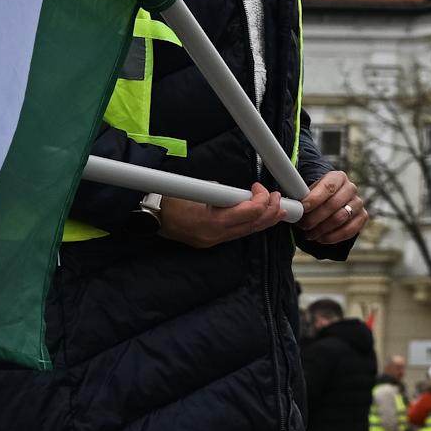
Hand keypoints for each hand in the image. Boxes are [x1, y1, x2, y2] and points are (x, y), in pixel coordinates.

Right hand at [157, 181, 283, 247]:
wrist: (151, 217)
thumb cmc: (171, 200)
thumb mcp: (199, 190)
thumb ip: (222, 193)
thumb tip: (237, 193)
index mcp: (213, 220)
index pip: (250, 212)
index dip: (262, 199)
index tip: (259, 188)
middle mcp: (216, 234)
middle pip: (253, 225)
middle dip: (270, 211)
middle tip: (279, 200)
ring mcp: (213, 241)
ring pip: (247, 232)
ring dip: (264, 220)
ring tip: (278, 212)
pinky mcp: (210, 243)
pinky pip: (235, 235)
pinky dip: (249, 225)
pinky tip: (258, 219)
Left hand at [300, 169, 366, 245]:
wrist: (331, 201)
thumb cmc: (317, 197)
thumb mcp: (309, 190)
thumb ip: (301, 195)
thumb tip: (290, 207)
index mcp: (337, 178)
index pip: (328, 187)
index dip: (315, 198)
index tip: (303, 208)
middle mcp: (350, 188)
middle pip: (334, 204)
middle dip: (315, 217)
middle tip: (303, 225)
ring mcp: (358, 203)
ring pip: (341, 218)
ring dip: (322, 229)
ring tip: (309, 234)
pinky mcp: (362, 217)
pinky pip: (350, 230)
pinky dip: (333, 237)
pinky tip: (321, 238)